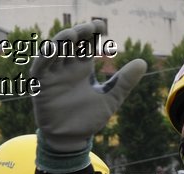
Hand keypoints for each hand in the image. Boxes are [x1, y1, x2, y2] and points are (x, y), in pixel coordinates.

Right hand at [30, 21, 146, 167]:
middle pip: (71, 43)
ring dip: (61, 42)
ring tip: (72, 34)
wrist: (71, 138)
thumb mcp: (111, 98)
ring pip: (55, 52)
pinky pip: (40, 67)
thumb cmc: (89, 117)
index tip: (101, 25)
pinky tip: (52, 50)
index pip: (86, 44)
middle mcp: (67, 67)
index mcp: (82, 67)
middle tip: (89, 28)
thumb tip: (143, 62)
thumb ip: (124, 81)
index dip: (91, 32)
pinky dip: (45, 58)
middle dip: (78, 33)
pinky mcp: (41, 84)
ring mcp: (53, 74)